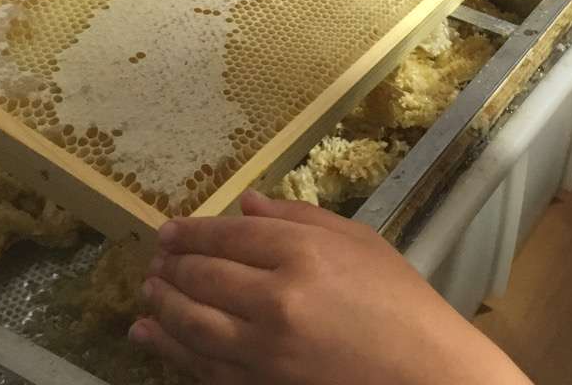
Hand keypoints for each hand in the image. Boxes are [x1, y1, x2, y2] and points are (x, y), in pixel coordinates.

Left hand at [129, 191, 531, 384]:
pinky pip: (203, 366)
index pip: (228, 236)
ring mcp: (265, 349)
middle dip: (171, 266)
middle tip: (154, 259)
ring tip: (147, 292)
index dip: (191, 232)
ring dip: (161, 304)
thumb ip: (299, 216)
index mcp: (303, 253)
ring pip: (191, 323)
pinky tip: (148, 335)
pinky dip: (169, 349)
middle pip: (202, 277)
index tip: (168, 230)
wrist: (424, 371)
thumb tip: (245, 202)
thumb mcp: (359, 241)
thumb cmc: (400, 300)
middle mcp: (276, 298)